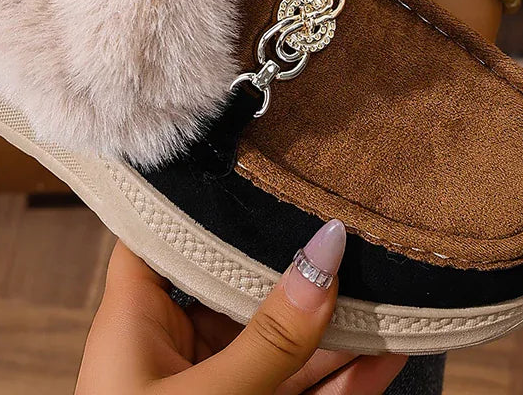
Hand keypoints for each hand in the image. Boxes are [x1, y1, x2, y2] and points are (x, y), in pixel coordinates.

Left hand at [77, 220, 407, 394]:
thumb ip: (273, 336)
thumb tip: (326, 251)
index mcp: (133, 323)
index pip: (161, 232)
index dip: (201, 192)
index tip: (258, 152)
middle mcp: (172, 348)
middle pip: (237, 285)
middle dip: (299, 266)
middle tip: (355, 228)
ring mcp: (214, 389)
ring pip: (280, 343)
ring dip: (335, 327)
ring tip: (390, 288)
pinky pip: (299, 392)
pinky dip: (341, 381)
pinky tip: (385, 354)